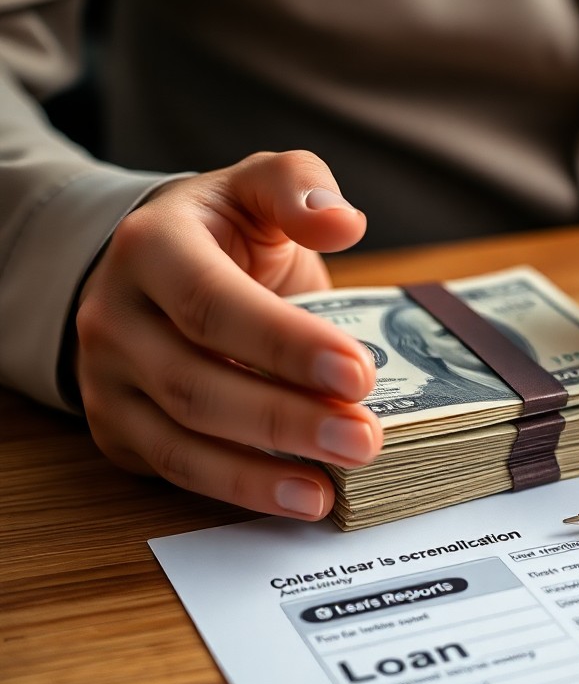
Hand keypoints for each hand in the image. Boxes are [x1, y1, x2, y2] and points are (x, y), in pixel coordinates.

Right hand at [75, 151, 381, 519]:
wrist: (156, 268)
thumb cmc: (223, 229)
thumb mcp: (259, 187)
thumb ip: (299, 188)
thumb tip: (343, 221)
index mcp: (152, 247)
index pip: (213, 303)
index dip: (286, 343)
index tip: (360, 372)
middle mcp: (115, 316)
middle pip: (196, 381)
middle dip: (286, 417)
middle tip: (364, 438)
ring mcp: (109, 379)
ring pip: (181, 438)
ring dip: (264, 469)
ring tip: (338, 482)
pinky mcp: (119, 427)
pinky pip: (177, 468)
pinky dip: (241, 489)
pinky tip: (303, 496)